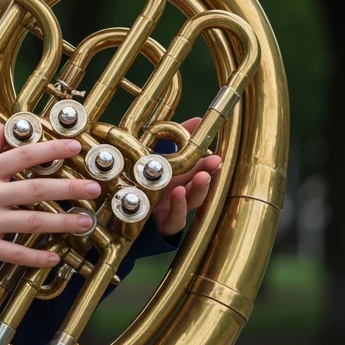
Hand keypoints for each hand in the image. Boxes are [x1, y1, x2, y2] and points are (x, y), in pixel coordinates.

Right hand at [0, 122, 102, 266]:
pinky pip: (15, 254)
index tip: (75, 147)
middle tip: (94, 189)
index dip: (52, 150)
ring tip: (85, 222)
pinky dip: (36, 257)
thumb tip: (1, 129)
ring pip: (33, 221)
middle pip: (37, 188)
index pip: (24, 155)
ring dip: (63, 222)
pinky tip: (54, 258)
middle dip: (70, 188)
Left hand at [152, 116, 221, 236]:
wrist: (126, 215)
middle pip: (200, 185)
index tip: (218, 153)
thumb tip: (198, 119)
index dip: (210, 163)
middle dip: (208, 173)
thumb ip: (179, 138)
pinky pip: (175, 219)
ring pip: (192, 202)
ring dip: (199, 189)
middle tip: (216, 162)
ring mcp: (174, 210)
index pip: (200, 170)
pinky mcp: (165, 225)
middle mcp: (180, 195)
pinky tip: (179, 194)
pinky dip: (179, 207)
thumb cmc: (148, 185)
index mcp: (180, 179)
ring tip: (202, 177)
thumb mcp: (160, 159)